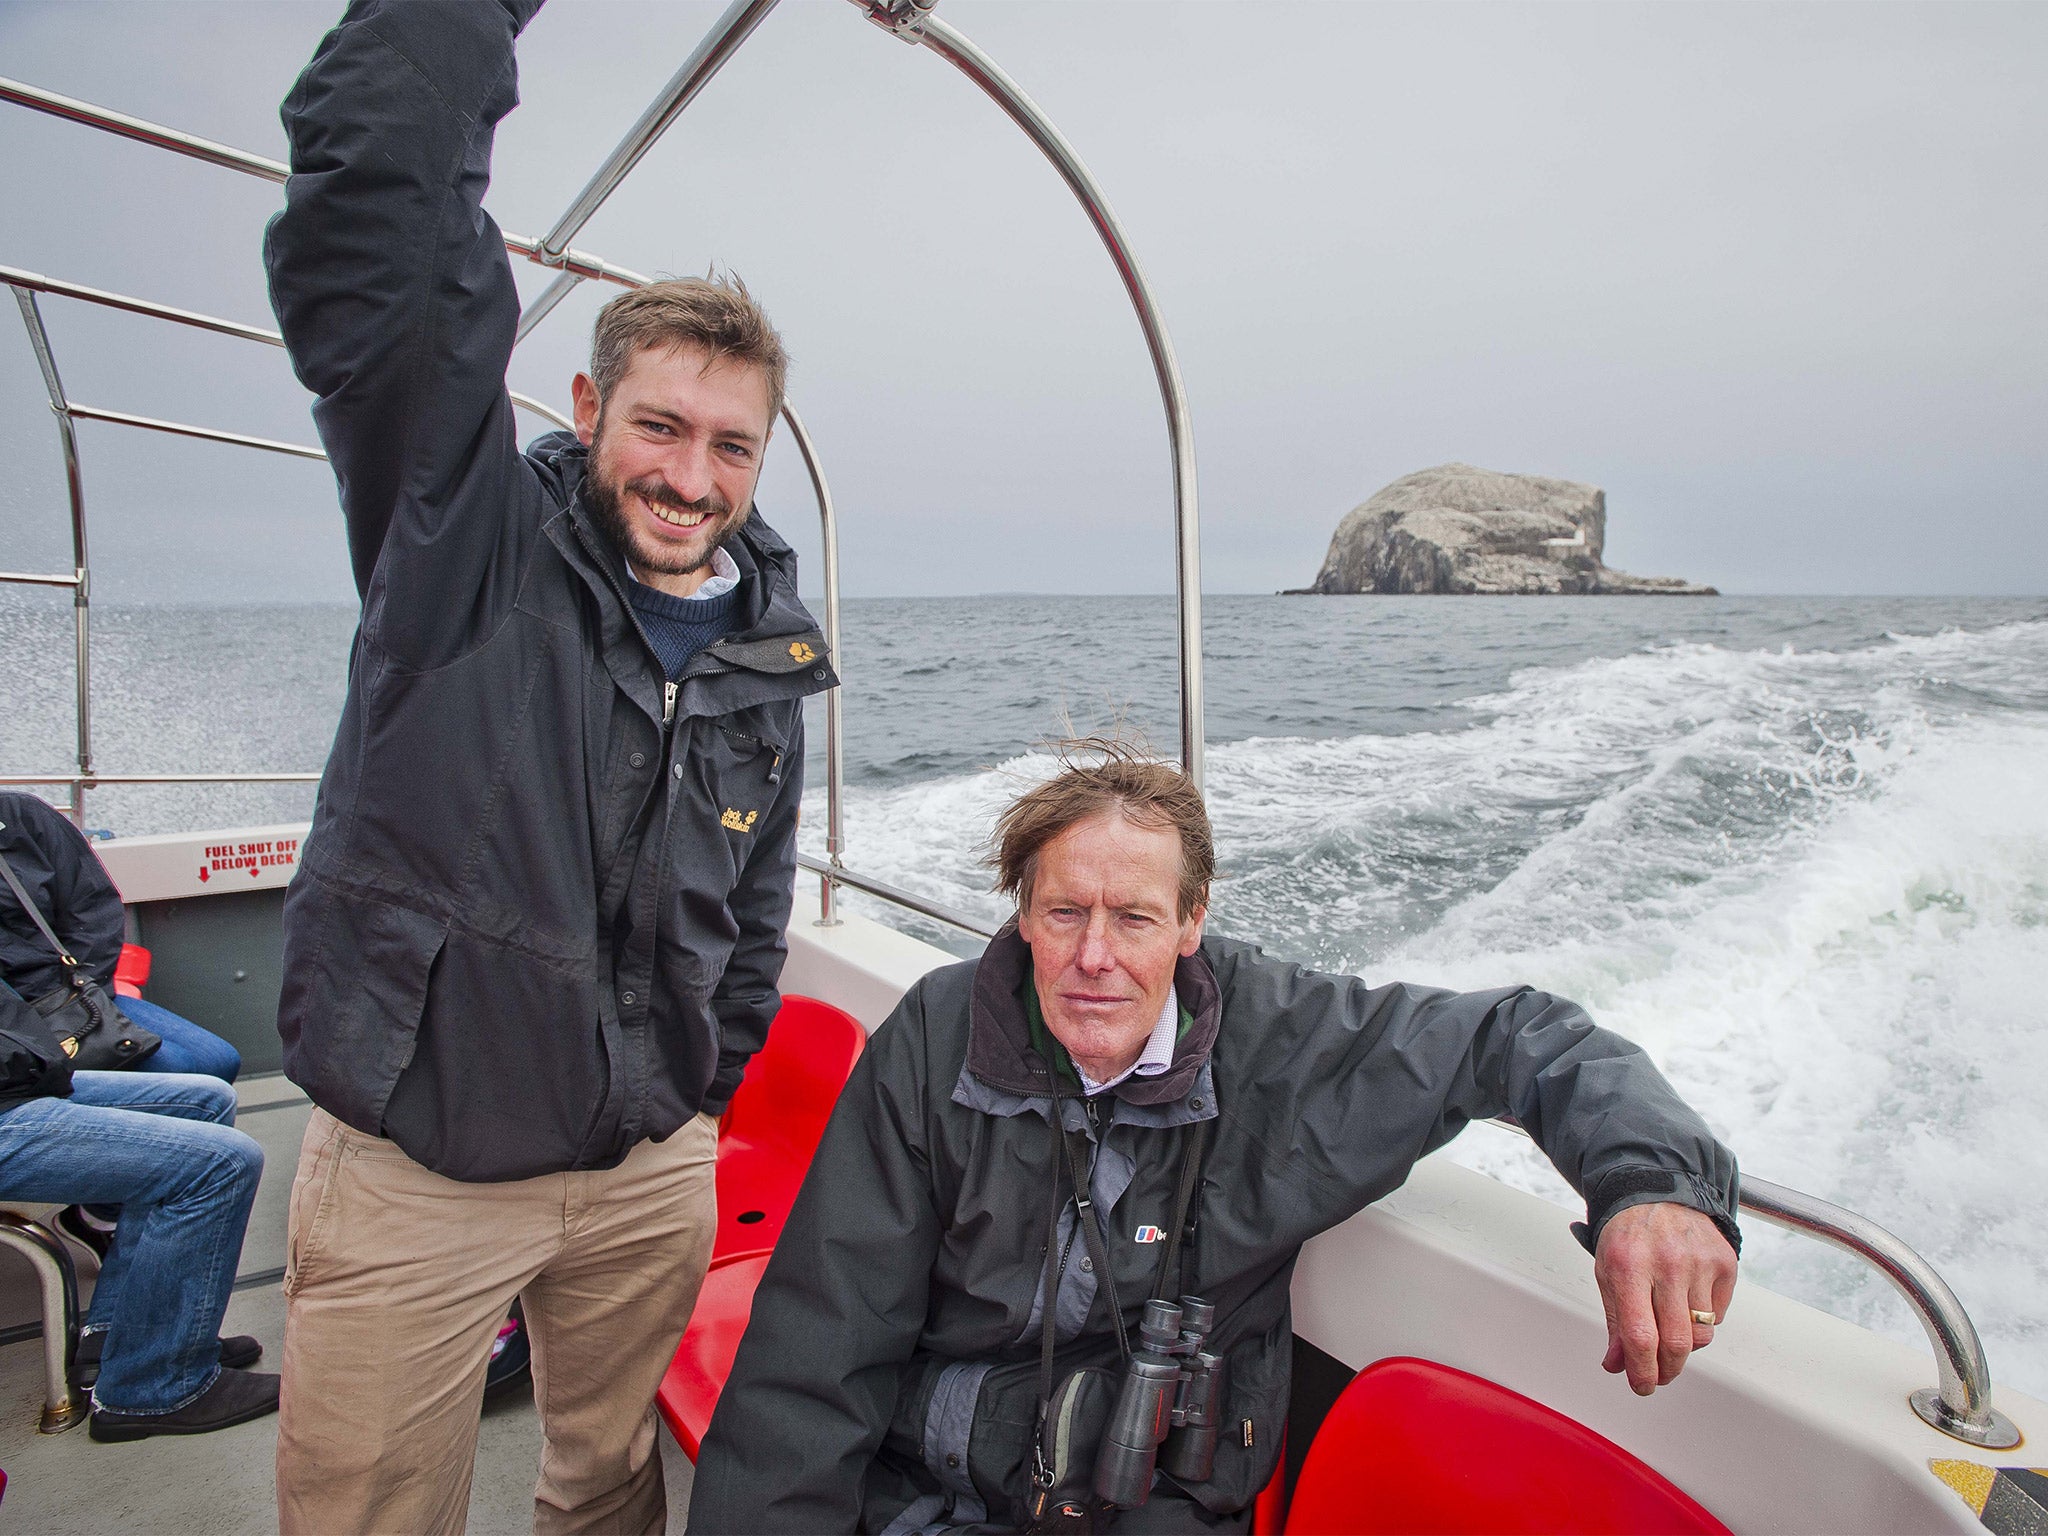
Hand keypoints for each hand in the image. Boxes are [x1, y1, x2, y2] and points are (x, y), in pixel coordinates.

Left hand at [1594, 1201, 1736, 1394]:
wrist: (1657, 1192)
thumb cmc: (1628, 1236)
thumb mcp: (1608, 1273)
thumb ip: (1615, 1322)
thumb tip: (1618, 1365)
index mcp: (1629, 1266)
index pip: (1640, 1335)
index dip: (1642, 1371)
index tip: (1642, 1385)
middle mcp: (1668, 1263)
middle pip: (1678, 1343)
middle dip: (1667, 1370)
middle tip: (1658, 1374)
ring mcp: (1700, 1262)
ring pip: (1701, 1334)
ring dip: (1685, 1346)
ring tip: (1670, 1330)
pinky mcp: (1725, 1263)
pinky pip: (1718, 1315)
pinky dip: (1703, 1321)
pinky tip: (1687, 1301)